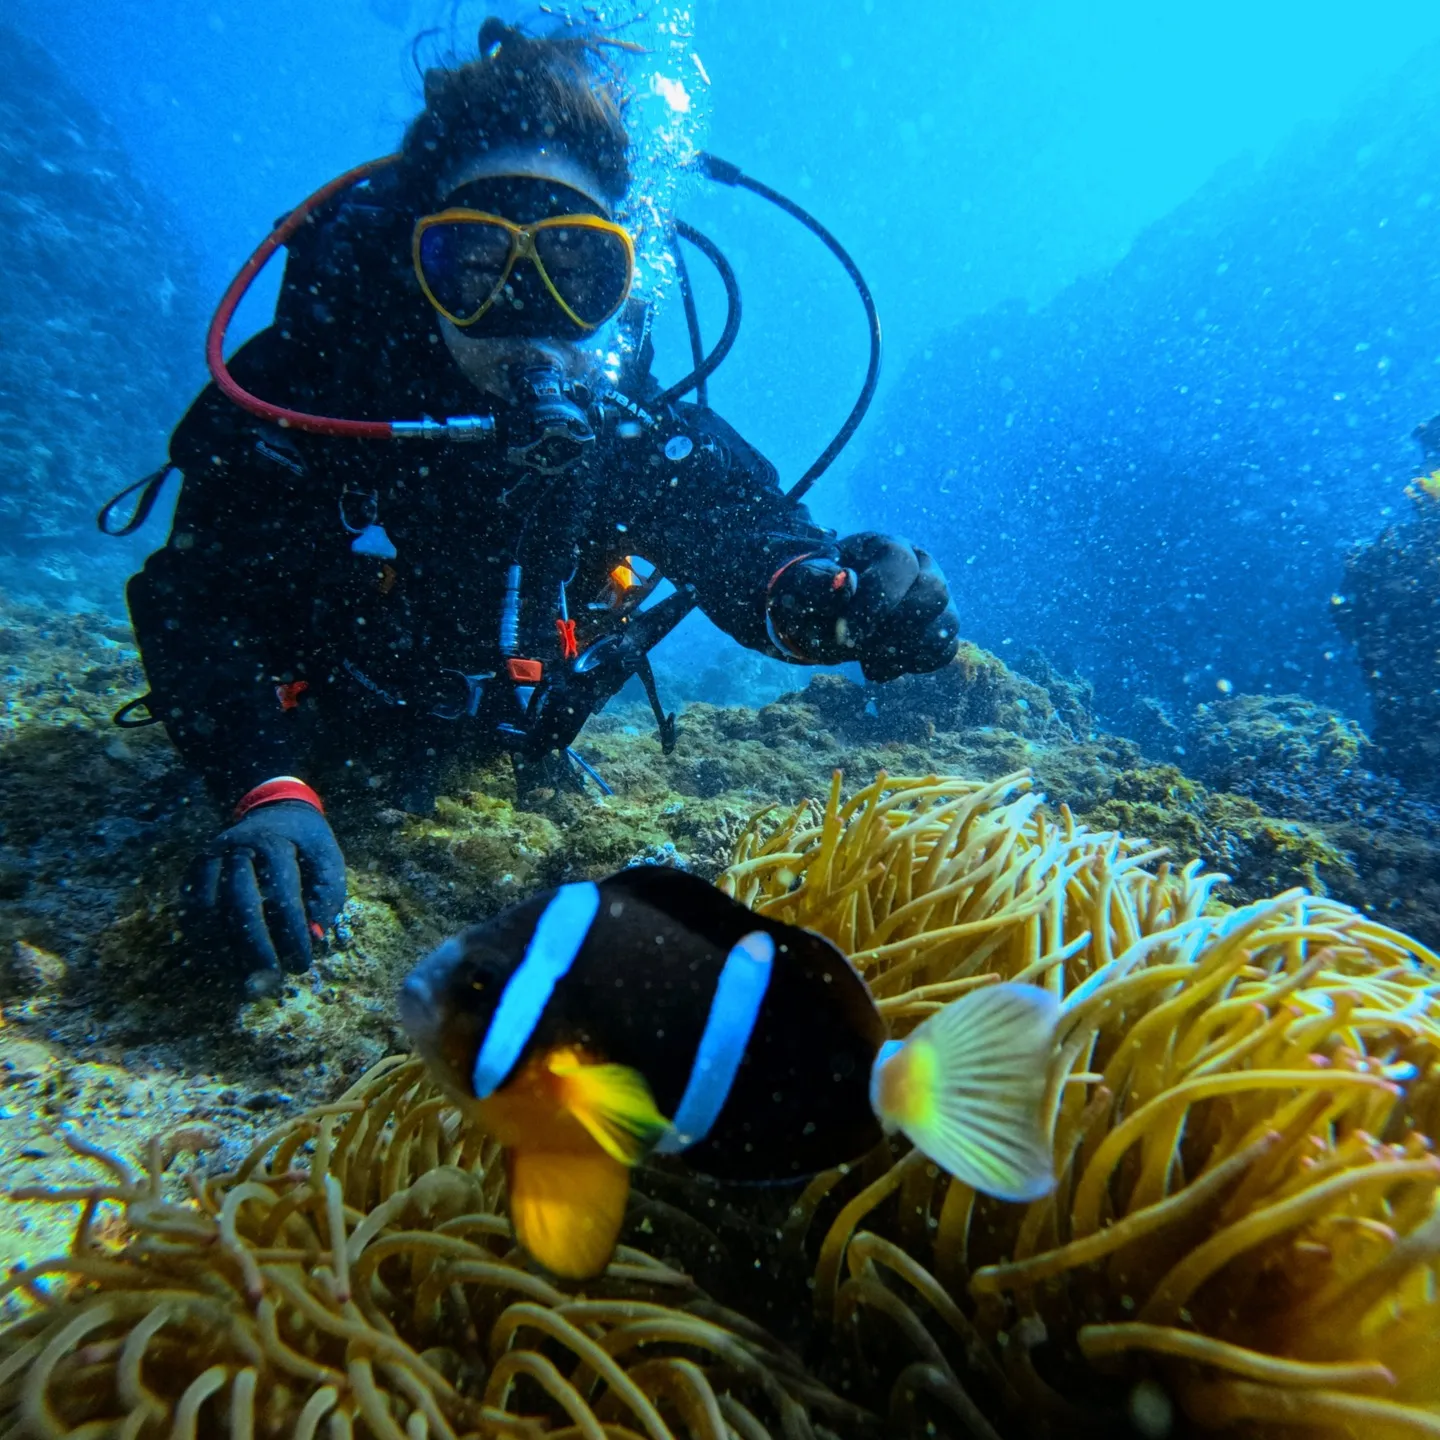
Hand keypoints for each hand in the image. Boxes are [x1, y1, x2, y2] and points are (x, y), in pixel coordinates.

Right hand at [181, 800, 345, 989]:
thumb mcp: (329, 860)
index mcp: (275, 843)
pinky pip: (190, 910)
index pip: (282, 895)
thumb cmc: (305, 843)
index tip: (302, 964)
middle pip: (238, 902)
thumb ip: (326, 896)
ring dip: (222, 950)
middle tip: (269, 978)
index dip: (292, 934)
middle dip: (254, 946)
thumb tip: (314, 936)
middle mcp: (236, 848)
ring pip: (206, 909)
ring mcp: (209, 858)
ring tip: (243, 979)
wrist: (274, 810)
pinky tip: (220, 964)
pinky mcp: (194, 871)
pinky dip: (201, 941)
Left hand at [767, 533, 958, 682]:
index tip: (843, 636)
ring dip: (903, 650)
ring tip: (864, 658)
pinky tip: (878, 664)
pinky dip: (913, 664)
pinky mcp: (937, 628)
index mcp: (887, 546)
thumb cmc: (815, 594)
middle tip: (855, 646)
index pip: (899, 566)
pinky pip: (944, 650)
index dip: (874, 605)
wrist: (819, 615)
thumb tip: (846, 581)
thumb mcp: (804, 585)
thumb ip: (817, 582)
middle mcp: (921, 566)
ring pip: (945, 624)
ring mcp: (934, 598)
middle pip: (934, 593)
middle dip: (893, 628)